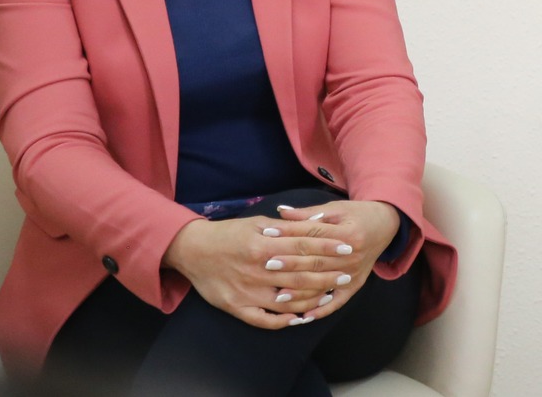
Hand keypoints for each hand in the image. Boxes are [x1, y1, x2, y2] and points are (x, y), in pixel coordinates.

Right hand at [161, 215, 346, 329]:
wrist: (193, 250)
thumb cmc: (230, 234)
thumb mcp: (258, 223)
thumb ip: (288, 226)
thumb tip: (319, 221)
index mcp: (264, 245)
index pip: (304, 246)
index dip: (328, 247)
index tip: (348, 248)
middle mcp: (257, 269)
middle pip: (300, 274)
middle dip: (326, 275)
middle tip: (346, 275)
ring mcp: (247, 291)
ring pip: (286, 300)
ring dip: (310, 300)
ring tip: (329, 297)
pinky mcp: (236, 307)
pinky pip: (263, 319)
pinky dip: (283, 320)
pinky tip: (299, 319)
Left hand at [257, 199, 401, 324]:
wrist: (386, 224)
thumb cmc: (357, 214)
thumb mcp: (336, 208)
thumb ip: (309, 214)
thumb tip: (281, 213)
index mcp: (348, 233)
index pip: (314, 235)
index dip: (290, 234)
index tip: (269, 235)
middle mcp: (352, 255)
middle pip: (317, 261)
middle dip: (290, 263)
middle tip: (267, 265)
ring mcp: (354, 272)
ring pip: (323, 283)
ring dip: (301, 291)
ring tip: (278, 295)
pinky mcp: (356, 284)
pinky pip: (338, 301)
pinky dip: (322, 310)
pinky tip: (304, 317)